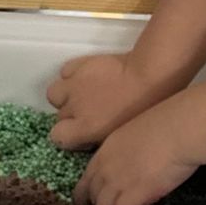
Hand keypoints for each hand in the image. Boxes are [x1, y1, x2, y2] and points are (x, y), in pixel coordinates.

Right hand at [47, 52, 180, 149]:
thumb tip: (94, 139)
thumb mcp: (122, 133)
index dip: (69, 136)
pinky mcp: (80, 65)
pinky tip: (86, 78)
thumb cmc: (145, 108)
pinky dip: (71, 76)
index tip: (83, 134)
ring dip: (65, 96)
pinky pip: (65, 72)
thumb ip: (100, 138)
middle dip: (71, 117)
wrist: (151, 75)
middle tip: (91, 114)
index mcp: (85, 127)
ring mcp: (74, 84)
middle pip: (59, 116)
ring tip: (82, 95)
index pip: (57, 136)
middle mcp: (74, 107)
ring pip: (54, 93)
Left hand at [75, 100, 203, 204]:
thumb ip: (126, 152)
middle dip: (105, 204)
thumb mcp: (134, 134)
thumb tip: (131, 162)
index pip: (86, 180)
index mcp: (105, 152)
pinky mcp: (134, 196)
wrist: (180, 130)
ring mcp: (118, 183)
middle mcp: (106, 169)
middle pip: (94, 197)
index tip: (87, 202)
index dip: (85, 194)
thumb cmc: (166, 124)